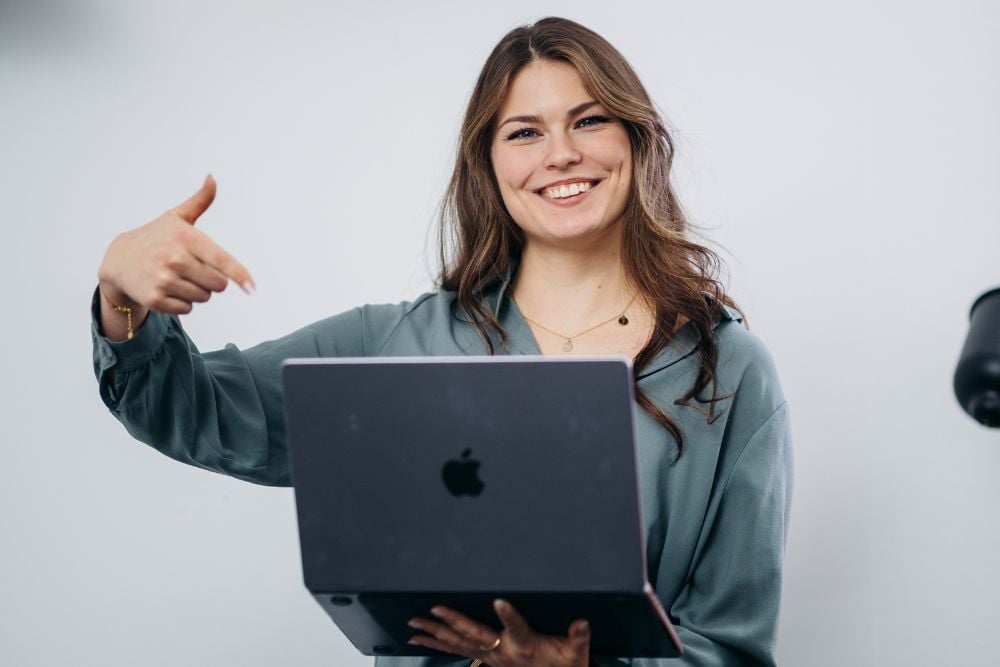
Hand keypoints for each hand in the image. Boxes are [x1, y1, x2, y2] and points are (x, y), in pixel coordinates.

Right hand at [97, 175, 254, 314]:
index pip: (221, 260)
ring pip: (204, 297)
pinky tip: (167, 288)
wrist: (119, 260)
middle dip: (212, 280)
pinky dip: (182, 303)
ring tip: (177, 277)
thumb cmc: (157, 237)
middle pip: (218, 285)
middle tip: (193, 268)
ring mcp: (164, 280)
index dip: (239, 275)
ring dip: (197, 291)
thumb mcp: (176, 217)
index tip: (252, 288)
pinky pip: (187, 309)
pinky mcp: (155, 299)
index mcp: (185, 238)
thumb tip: (212, 178)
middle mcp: (175, 259)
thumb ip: (200, 201)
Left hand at [408, 599, 589, 666]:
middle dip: (452, 622)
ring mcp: (491, 657)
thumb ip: (579, 637)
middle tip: (433, 610)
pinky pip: (456, 652)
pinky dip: (437, 646)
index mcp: (525, 646)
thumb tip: (581, 623)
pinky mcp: (485, 659)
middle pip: (474, 635)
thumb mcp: (577, 655)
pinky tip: (419, 641)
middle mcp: (503, 653)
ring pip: (459, 644)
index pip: (516, 627)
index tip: (500, 601)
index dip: (509, 615)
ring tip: (414, 626)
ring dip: (436, 635)